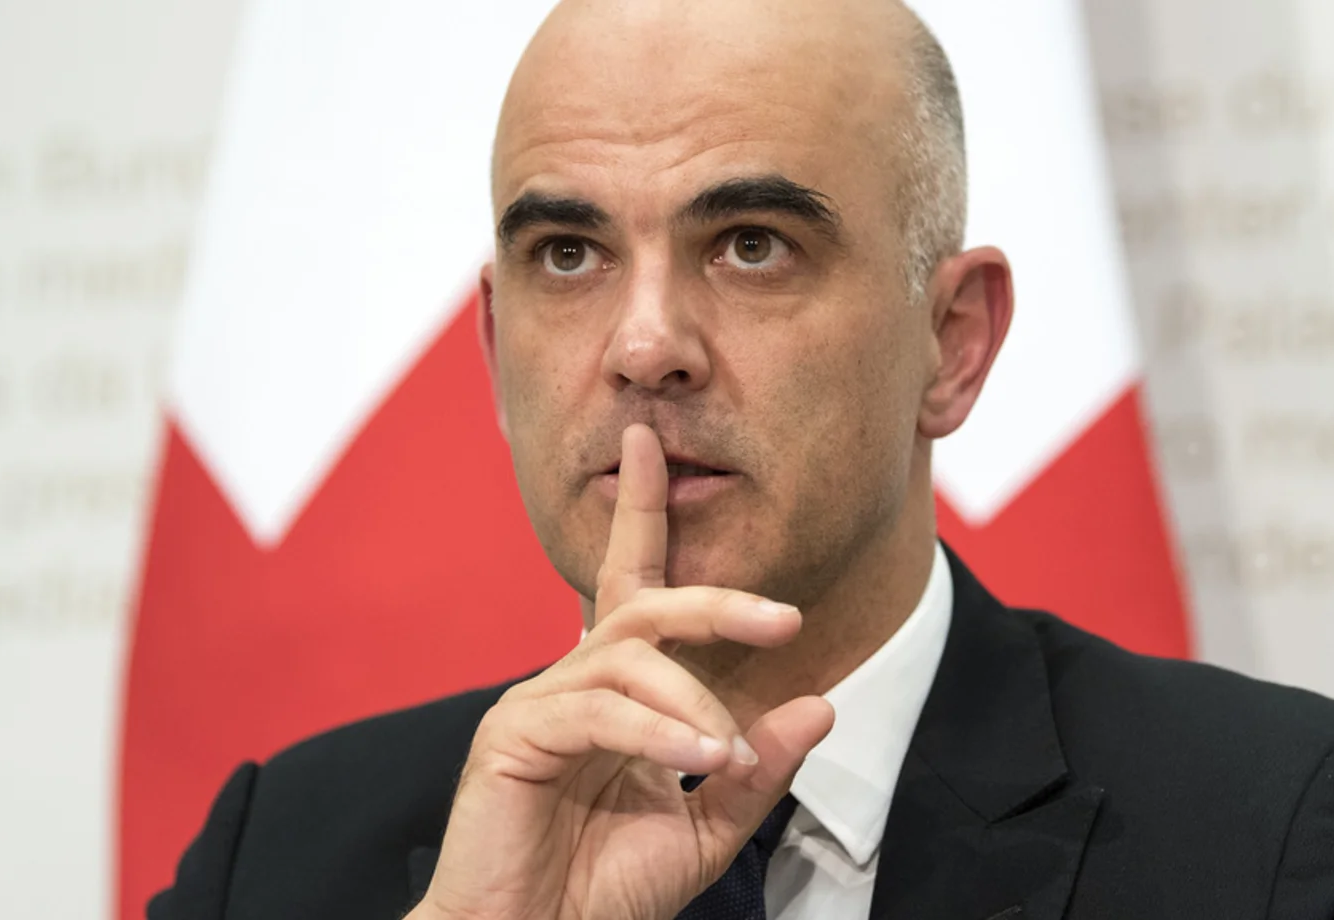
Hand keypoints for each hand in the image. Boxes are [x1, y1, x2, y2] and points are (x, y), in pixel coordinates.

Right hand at [409, 424, 834, 919]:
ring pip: (628, 658)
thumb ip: (755, 771)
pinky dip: (659, 732)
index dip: (645, 514)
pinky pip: (598, 710)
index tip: (654, 447)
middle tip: (785, 617)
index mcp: (611, 694)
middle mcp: (570, 683)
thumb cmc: (597, 894)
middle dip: (716, 598)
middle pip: (642, 604)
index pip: (631, 587)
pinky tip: (698, 760)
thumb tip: (820, 703)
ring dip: (696, 701)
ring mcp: (535, 705)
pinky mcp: (512, 736)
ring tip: (728, 754)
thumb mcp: (702, 832)